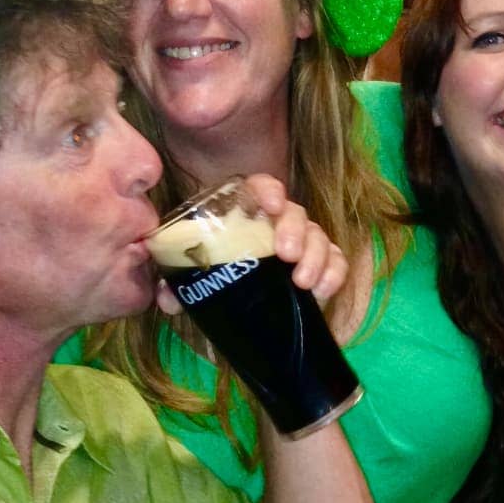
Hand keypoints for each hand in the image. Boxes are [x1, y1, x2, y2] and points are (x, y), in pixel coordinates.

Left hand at [155, 175, 346, 313]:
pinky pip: (336, 262)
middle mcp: (276, 225)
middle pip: (293, 212)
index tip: (272, 205)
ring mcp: (302, 244)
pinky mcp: (320, 267)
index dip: (267, 190)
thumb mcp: (191, 283)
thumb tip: (167, 298)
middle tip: (286, 255)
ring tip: (302, 282)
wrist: (240, 314)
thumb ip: (176, 286)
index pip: (258, 188)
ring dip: (316, 255)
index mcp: (245, 217)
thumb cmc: (216, 283)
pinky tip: (322, 291)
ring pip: (317, 236)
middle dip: (294, 229)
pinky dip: (334, 273)